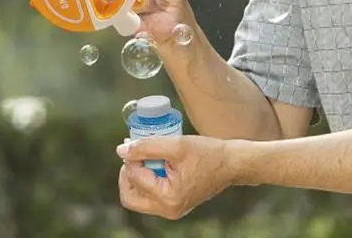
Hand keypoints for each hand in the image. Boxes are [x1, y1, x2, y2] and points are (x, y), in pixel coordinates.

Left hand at [116, 135, 233, 218]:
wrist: (230, 164)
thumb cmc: (207, 154)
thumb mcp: (175, 145)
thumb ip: (146, 147)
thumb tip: (121, 150)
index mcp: (168, 198)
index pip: (134, 178)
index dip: (131, 157)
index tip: (135, 141)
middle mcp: (168, 210)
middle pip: (130, 197)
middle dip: (128, 173)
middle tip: (134, 153)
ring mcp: (171, 209)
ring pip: (138, 197)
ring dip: (137, 175)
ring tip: (146, 156)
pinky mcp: (173, 204)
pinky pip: (150, 195)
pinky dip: (147, 179)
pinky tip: (155, 162)